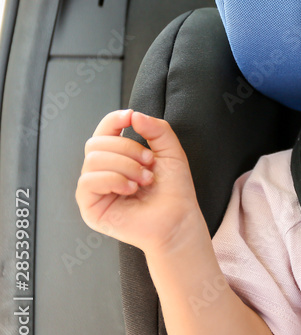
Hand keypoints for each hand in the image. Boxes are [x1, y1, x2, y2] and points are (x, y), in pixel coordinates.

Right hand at [76, 109, 202, 254]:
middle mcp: (102, 172)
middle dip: (127, 149)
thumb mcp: (170, 152)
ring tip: (144, 180)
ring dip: (125, 166)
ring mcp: (94, 189)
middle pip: (97, 143)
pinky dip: (114, 180)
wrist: (178, 219)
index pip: (104, 131)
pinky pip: (88, 181)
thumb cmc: (174, 190)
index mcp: (117, 157)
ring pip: (93, 160)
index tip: (129, 118)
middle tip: (149, 163)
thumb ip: (157, 129)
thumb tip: (134, 115)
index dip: (113, 120)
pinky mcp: (90, 207)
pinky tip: (131, 189)